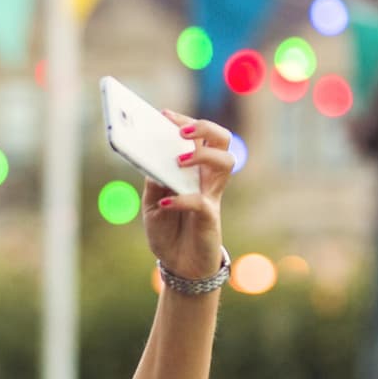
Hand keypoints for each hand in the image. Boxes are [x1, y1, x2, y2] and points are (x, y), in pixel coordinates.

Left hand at [143, 112, 234, 278]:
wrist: (178, 264)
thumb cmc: (168, 229)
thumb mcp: (151, 204)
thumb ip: (153, 183)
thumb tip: (153, 161)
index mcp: (193, 169)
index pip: (197, 136)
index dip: (184, 122)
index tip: (164, 114)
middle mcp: (207, 177)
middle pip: (221, 139)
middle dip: (203, 128)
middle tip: (181, 132)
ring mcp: (211, 195)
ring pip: (225, 162)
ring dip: (202, 155)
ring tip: (178, 160)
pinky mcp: (210, 217)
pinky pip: (200, 201)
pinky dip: (180, 200)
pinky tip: (165, 203)